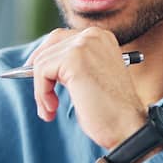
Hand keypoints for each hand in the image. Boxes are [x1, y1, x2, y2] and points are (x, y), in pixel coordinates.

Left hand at [27, 27, 147, 148]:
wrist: (127, 127)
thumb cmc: (110, 112)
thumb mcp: (90, 78)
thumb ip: (71, 65)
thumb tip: (38, 63)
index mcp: (101, 38)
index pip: (61, 37)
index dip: (45, 56)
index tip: (35, 75)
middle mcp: (94, 35)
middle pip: (50, 44)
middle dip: (40, 71)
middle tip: (42, 97)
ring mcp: (84, 44)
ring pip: (42, 61)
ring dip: (41, 90)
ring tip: (50, 110)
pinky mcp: (74, 58)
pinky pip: (41, 72)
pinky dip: (41, 93)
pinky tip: (52, 109)